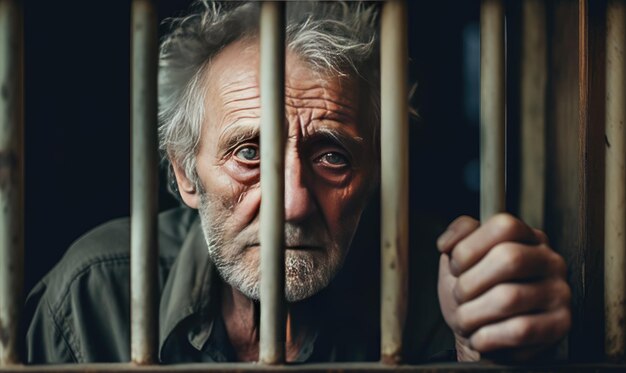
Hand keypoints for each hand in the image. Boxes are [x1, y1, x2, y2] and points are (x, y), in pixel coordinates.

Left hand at [436, 214, 570, 361]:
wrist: (486, 340)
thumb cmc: (475, 296)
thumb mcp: (460, 261)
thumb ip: (458, 236)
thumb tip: (447, 242)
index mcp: (527, 238)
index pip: (504, 225)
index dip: (469, 247)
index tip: (455, 267)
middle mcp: (549, 261)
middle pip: (509, 258)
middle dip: (469, 283)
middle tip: (459, 297)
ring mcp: (559, 292)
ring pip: (509, 297)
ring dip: (473, 313)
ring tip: (465, 319)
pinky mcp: (561, 324)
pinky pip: (519, 330)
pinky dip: (487, 336)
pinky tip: (479, 337)